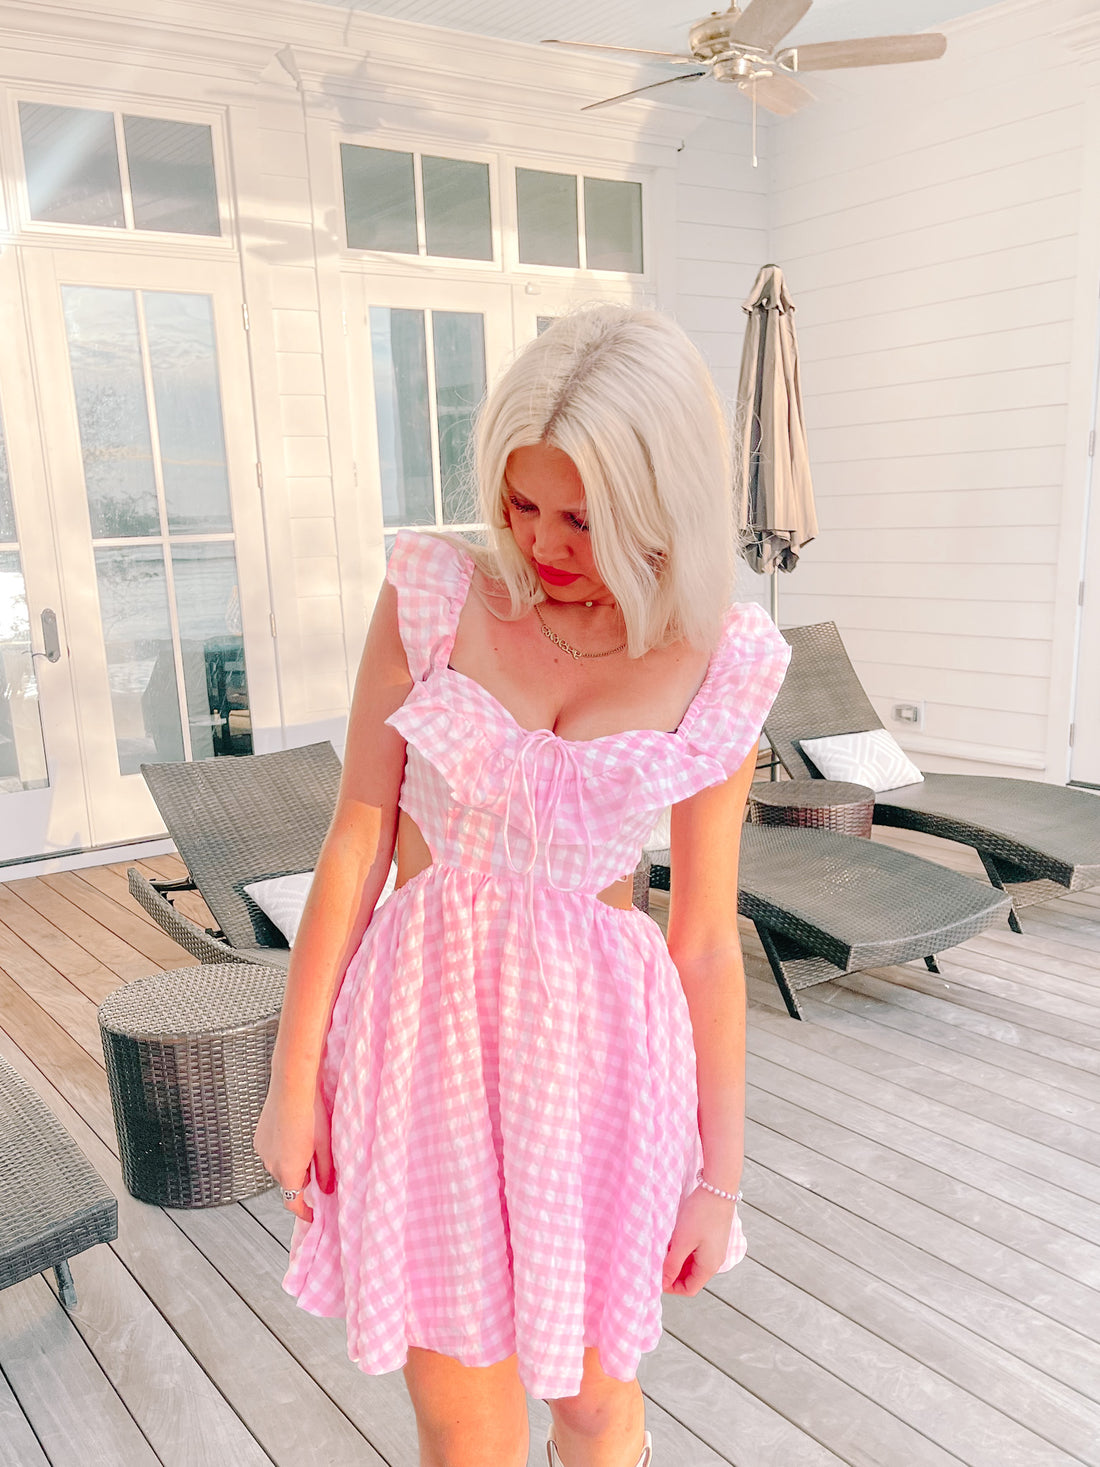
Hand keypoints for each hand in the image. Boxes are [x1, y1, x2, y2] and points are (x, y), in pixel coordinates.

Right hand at [253, 1086, 333, 1223]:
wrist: (291, 1087)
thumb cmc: (311, 1114)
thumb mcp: (325, 1146)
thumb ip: (325, 1172)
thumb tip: (326, 1191)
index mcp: (288, 1171)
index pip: (293, 1203)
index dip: (304, 1212)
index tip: (313, 1215)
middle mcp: (271, 1165)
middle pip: (288, 1182)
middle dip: (302, 1179)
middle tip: (317, 1164)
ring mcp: (262, 1150)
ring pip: (279, 1166)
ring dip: (291, 1163)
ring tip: (307, 1143)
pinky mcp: (258, 1138)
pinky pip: (271, 1152)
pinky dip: (282, 1150)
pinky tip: (293, 1133)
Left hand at [662, 1185, 734, 1295]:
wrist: (718, 1189)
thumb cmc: (701, 1215)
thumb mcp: (682, 1241)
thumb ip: (672, 1264)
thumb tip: (664, 1283)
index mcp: (708, 1267)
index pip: (689, 1289)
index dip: (671, 1287)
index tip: (656, 1276)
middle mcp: (714, 1261)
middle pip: (690, 1277)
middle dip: (672, 1272)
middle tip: (658, 1259)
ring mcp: (714, 1249)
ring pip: (691, 1263)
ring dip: (677, 1259)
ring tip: (664, 1246)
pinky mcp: (712, 1238)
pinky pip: (695, 1251)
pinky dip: (683, 1249)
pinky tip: (674, 1237)